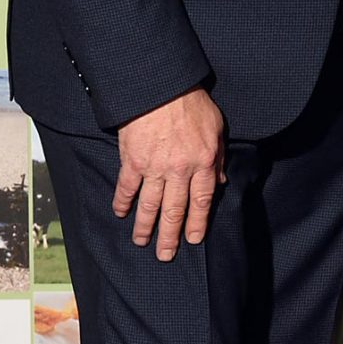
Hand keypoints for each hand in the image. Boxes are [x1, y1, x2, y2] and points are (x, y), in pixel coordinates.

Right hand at [112, 86, 224, 258]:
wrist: (161, 88)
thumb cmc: (193, 105)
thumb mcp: (216, 129)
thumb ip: (217, 157)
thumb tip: (221, 180)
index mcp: (203, 163)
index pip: (202, 201)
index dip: (197, 223)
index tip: (193, 239)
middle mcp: (179, 170)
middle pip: (174, 210)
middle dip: (170, 236)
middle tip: (165, 255)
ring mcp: (154, 167)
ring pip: (149, 205)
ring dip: (145, 227)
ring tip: (142, 242)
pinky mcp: (132, 161)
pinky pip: (127, 188)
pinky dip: (122, 203)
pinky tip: (121, 213)